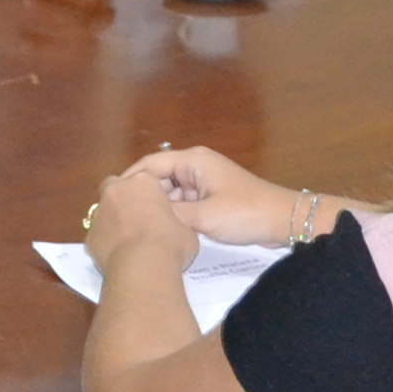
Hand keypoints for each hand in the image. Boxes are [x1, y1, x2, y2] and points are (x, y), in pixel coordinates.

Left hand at [86, 167, 200, 277]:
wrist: (143, 267)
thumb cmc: (170, 242)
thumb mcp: (186, 228)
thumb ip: (175, 221)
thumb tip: (172, 228)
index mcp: (143, 182)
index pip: (145, 178)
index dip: (152, 193)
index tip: (159, 208)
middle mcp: (116, 191)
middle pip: (115, 186)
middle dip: (123, 197)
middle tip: (139, 217)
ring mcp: (99, 213)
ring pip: (103, 210)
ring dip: (113, 220)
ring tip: (129, 240)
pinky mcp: (89, 236)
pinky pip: (98, 235)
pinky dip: (106, 242)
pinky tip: (119, 256)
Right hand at [116, 144, 302, 247]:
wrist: (282, 222)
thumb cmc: (244, 213)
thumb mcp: (203, 217)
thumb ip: (170, 214)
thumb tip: (140, 215)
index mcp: (192, 160)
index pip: (149, 164)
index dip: (128, 181)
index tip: (109, 201)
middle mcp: (195, 166)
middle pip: (158, 178)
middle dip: (142, 197)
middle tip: (121, 220)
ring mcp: (203, 182)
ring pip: (170, 192)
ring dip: (159, 208)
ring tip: (137, 228)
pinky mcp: (210, 197)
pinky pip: (183, 202)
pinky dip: (173, 214)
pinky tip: (163, 231)